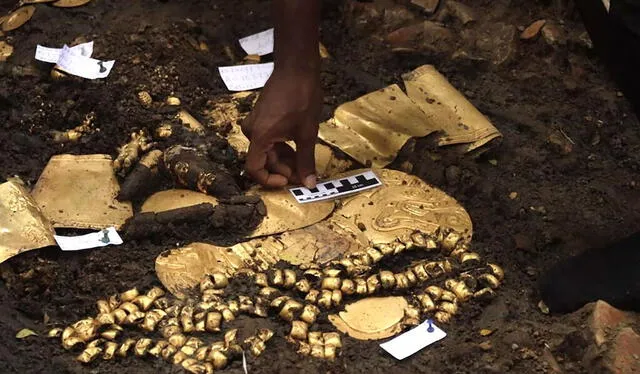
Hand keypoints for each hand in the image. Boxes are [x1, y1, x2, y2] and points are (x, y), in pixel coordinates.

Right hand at [242, 68, 321, 187]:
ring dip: (285, 159)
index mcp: (259, 136)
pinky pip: (268, 139)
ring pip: (267, 150)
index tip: (289, 181)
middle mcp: (252, 130)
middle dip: (284, 169)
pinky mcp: (262, 117)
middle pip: (264, 160)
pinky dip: (282, 147)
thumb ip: (306, 160)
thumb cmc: (301, 97)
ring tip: (305, 161)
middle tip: (305, 174)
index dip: (270, 180)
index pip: (254, 169)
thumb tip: (309, 183)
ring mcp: (256, 122)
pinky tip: (299, 147)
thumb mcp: (307, 133)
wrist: (297, 68)